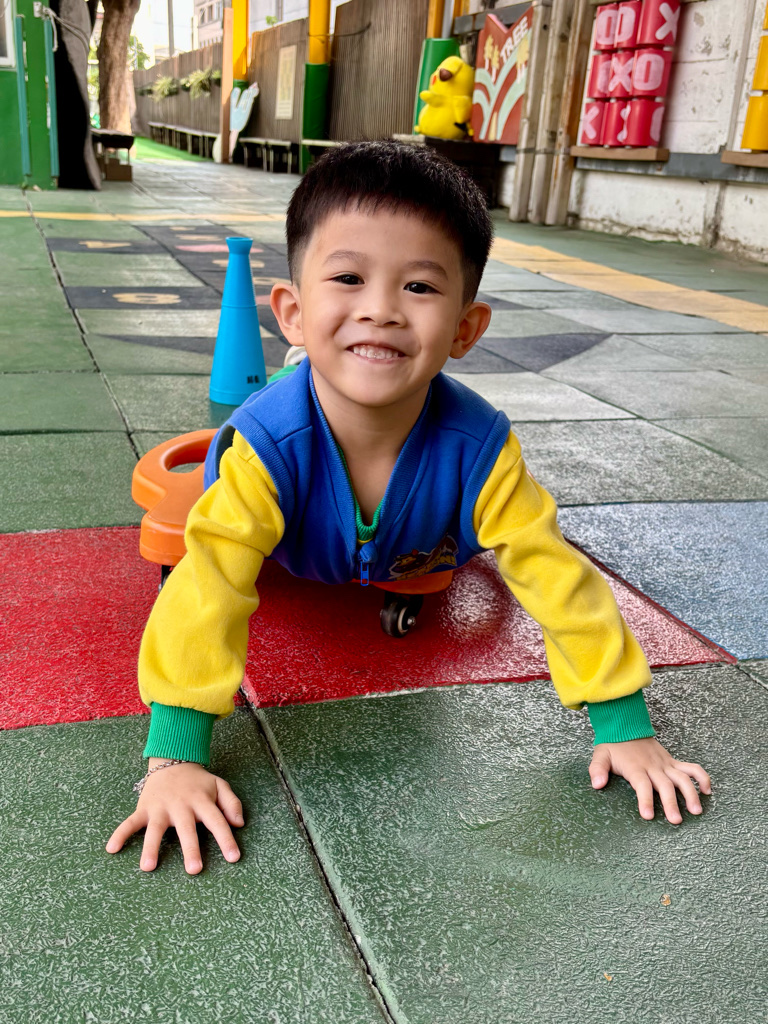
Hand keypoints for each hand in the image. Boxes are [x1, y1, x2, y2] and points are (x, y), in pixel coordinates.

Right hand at [106, 760, 243, 873]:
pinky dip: (120, 834)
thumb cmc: (198, 782)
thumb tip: (239, 823)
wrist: (172, 760)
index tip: (234, 858)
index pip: (217, 822)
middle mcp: (181, 806)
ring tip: (148, 867)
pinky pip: (130, 822)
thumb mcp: (219, 785)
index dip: (226, 839)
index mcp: (202, 801)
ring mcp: (161, 808)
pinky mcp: (144, 809)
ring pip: (155, 829)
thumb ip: (231, 803)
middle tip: (194, 870)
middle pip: (187, 829)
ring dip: (151, 847)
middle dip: (191, 849)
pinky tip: (112, 849)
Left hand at [589, 736, 711, 824]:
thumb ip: (597, 769)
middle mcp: (653, 766)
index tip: (648, 816)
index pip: (642, 785)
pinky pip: (690, 768)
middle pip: (664, 785)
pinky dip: (701, 777)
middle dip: (671, 803)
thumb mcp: (600, 755)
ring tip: (696, 811)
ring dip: (691, 793)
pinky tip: (708, 791)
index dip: (645, 800)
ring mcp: (665, 763)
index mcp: (635, 767)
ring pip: (682, 777)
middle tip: (676, 820)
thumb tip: (597, 784)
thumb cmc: (613, 744)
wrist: (625, 725)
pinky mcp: (672, 761)